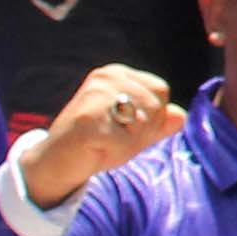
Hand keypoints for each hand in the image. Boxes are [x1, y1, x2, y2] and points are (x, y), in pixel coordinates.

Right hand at [21, 63, 184, 207]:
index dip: (152, 117)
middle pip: (155, 105)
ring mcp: (95, 95)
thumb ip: (158, 123)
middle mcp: (106, 77)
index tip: (123, 126)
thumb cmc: (97, 144)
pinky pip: (125, 142)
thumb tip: (180, 115)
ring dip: (129, 143)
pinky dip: (116, 153)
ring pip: (143, 123)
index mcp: (117, 73)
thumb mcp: (133, 132)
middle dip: (142, 131)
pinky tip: (97, 150)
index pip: (160, 91)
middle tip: (112, 138)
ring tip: (105, 143)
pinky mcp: (88, 119)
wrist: (56, 162)